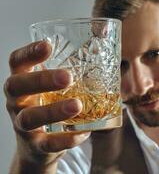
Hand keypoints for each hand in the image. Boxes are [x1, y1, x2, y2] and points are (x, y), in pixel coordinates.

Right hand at [4, 40, 89, 172]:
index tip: (47, 45)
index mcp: (23, 82)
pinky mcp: (35, 146)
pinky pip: (47, 144)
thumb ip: (70, 76)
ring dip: (54, 111)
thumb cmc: (50, 108)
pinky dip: (66, 139)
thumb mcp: (54, 91)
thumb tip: (107, 55)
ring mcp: (22, 124)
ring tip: (77, 105)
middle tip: (67, 77)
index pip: (17, 62)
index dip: (29, 52)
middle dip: (41, 80)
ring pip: (30, 117)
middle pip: (16, 86)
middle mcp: (17, 101)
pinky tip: (83, 133)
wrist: (38, 148)